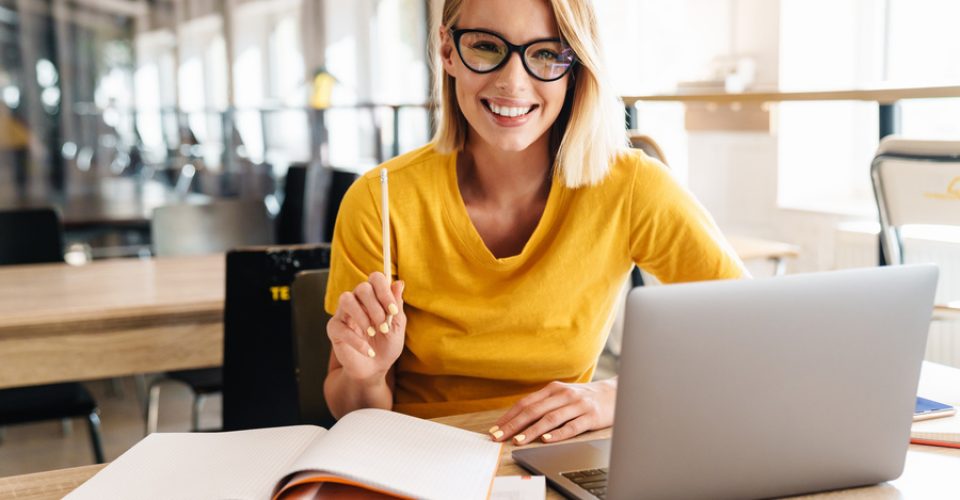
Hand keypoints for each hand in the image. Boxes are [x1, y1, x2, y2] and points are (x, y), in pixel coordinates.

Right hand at [327, 272, 405, 383]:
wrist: (375, 369)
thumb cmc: (387, 345)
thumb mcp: (397, 326)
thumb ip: (397, 305)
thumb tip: (399, 283)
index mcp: (374, 296)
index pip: (375, 278)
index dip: (385, 291)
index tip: (393, 311)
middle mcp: (357, 300)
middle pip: (362, 288)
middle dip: (375, 307)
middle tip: (383, 326)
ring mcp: (344, 313)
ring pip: (346, 299)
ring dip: (362, 317)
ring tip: (372, 333)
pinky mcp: (334, 329)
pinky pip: (341, 327)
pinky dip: (357, 341)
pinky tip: (368, 351)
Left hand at [490, 379, 616, 444]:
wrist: (614, 394)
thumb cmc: (583, 398)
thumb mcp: (562, 395)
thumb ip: (544, 404)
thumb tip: (518, 419)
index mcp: (553, 389)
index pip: (526, 403)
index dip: (509, 416)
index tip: (495, 429)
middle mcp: (563, 394)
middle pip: (534, 410)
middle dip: (514, 425)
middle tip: (499, 437)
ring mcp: (577, 405)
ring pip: (550, 418)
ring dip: (532, 431)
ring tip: (518, 440)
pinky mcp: (590, 416)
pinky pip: (572, 426)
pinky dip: (558, 434)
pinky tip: (546, 440)